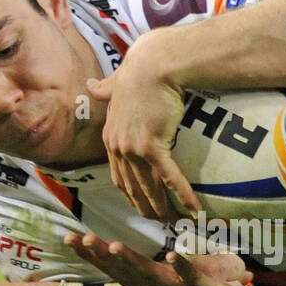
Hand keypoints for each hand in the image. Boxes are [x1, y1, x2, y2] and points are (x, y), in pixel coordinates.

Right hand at [65, 232, 251, 285]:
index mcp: (141, 284)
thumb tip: (106, 246)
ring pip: (151, 274)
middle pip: (124, 268)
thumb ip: (134, 266)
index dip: (90, 253)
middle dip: (103, 254)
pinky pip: (190, 278)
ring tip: (116, 247)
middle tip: (83, 239)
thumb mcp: (152, 283)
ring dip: (133, 261)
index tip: (68, 238)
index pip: (111, 265)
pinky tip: (171, 255)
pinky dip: (181, 267)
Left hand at [86, 64, 197, 219]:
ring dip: (165, 208)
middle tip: (162, 222)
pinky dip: (181, 194)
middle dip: (147, 208)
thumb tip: (92, 84)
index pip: (118, 175)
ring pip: (149, 187)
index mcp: (110, 137)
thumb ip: (104, 89)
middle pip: (133, 188)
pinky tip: (193, 209)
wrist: (152, 64)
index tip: (142, 206)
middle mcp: (118, 146)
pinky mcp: (152, 145)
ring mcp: (133, 148)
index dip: (131, 194)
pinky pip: (168, 176)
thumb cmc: (137, 71)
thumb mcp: (116, 83)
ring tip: (179, 222)